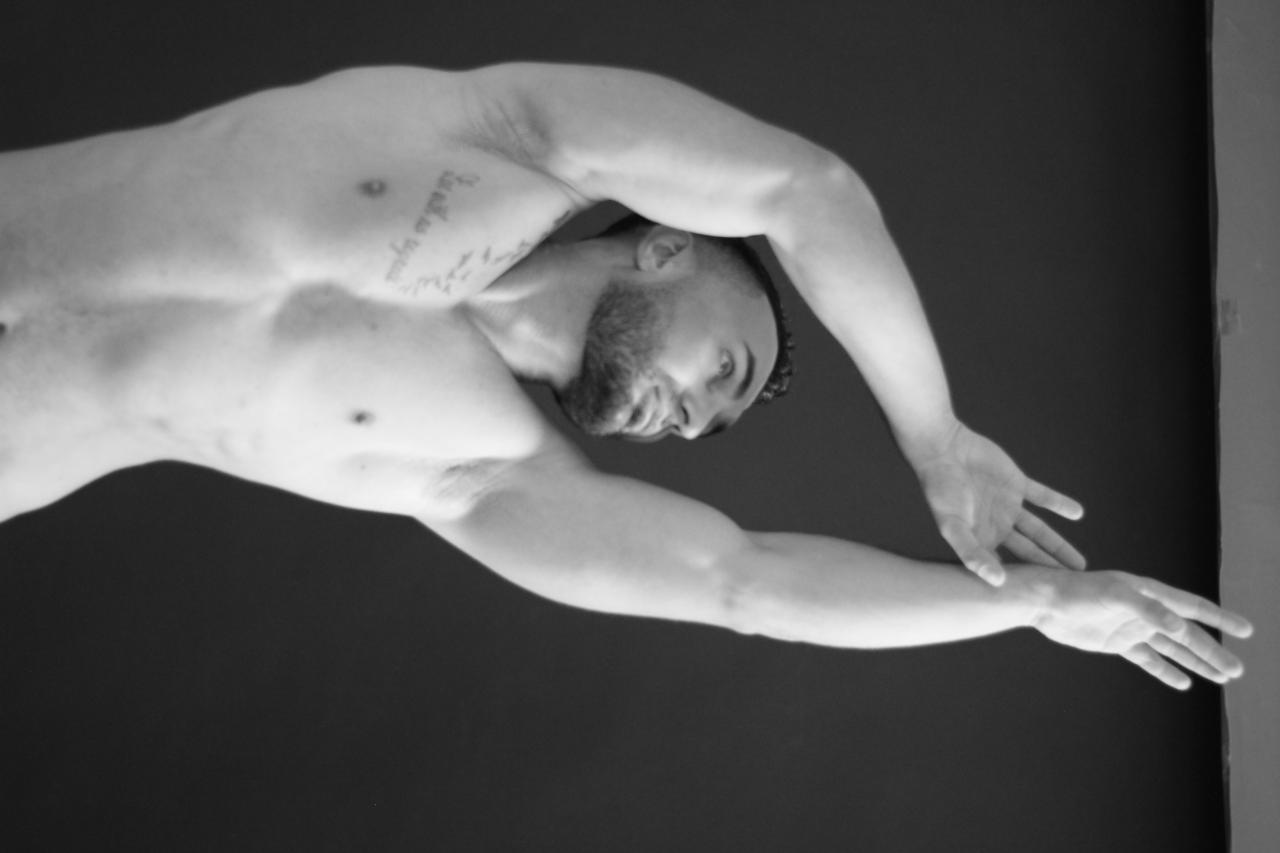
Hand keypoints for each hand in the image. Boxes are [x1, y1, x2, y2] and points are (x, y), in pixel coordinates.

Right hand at [909, 421, 1084, 585]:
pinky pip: (1042, 497)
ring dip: (1058, 545)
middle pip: (1028, 552)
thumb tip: (997, 582)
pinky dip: (1059, 504)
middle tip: (1071, 587)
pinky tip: (1077, 513)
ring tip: (1078, 564)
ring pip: (1039, 530)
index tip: (1043, 601)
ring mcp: (1007, 505)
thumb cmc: (940, 489)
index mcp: (980, 539)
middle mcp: (995, 526)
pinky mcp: (1016, 484)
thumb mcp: (952, 525)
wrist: (943, 449)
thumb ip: (972, 553)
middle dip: (1047, 569)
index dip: (1023, 582)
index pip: (1006, 567)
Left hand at [1021, 566, 1253, 688]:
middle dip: (1212, 652)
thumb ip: (1148, 609)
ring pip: (1172, 648)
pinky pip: (1147, 659)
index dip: (1220, 618)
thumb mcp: (1114, 595)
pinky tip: (1183, 682)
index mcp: (1150, 593)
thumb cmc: (1078, 591)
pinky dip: (1165, 670)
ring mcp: (1132, 627)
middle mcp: (1145, 610)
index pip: (1193, 607)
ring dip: (1196, 662)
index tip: (1246, 630)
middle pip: (1187, 634)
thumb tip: (1181, 626)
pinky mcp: (1116, 642)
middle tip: (1238, 671)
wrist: (1043, 601)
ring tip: (1223, 677)